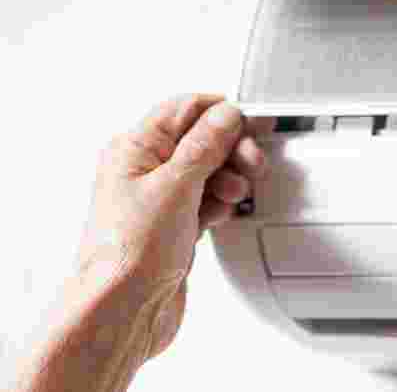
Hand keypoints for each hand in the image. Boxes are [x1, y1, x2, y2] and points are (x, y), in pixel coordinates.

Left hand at [74, 94, 272, 359]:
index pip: (184, 109)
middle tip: (250, 163)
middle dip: (231, 148)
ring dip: (229, 177)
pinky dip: (221, 202)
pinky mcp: (175, 224)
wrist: (123, 310)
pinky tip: (222, 213)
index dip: (221, 113)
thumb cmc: (129, 253)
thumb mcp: (175, 185)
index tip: (251, 125)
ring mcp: (160, 199)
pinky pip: (208, 199)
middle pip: (201, 139)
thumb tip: (226, 114)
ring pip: (209, 170)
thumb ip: (205, 145)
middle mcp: (144, 170)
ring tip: (233, 193)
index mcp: (133, 149)